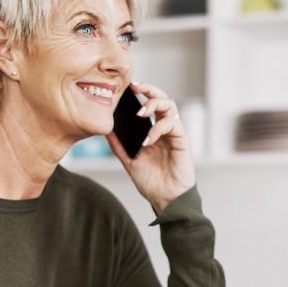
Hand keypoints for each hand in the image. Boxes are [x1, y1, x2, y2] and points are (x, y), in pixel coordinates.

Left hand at [106, 82, 195, 213]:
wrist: (166, 200)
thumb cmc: (151, 181)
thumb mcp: (128, 160)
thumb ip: (118, 144)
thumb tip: (104, 128)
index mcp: (153, 131)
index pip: (149, 105)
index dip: (141, 93)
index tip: (126, 87)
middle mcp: (165, 129)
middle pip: (162, 99)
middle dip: (149, 90)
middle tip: (135, 87)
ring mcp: (174, 134)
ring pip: (170, 106)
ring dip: (154, 104)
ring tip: (140, 113)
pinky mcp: (183, 141)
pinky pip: (173, 124)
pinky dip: (158, 128)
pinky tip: (148, 139)